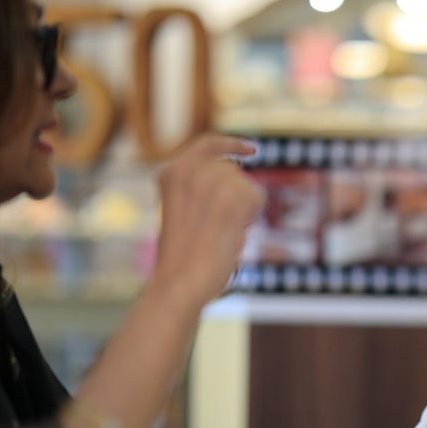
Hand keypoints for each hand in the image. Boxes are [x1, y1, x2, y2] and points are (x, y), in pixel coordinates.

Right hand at [150, 134, 265, 308]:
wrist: (178, 283)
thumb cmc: (182, 260)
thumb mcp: (183, 214)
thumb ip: (201, 191)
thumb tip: (236, 181)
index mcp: (169, 173)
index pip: (209, 144)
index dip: (233, 144)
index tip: (252, 150)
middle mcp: (187, 168)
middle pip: (233, 170)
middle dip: (236, 196)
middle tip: (217, 228)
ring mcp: (208, 178)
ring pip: (246, 184)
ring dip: (241, 209)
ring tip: (218, 232)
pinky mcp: (231, 194)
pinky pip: (257, 196)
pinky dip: (251, 217)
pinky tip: (231, 233)